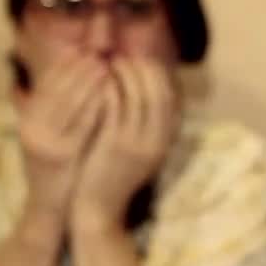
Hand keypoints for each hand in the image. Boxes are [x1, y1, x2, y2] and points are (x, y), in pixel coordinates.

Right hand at [15, 52, 107, 218]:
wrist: (47, 207)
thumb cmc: (55, 168)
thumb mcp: (49, 134)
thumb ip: (57, 108)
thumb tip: (74, 74)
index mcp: (27, 120)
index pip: (45, 84)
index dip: (64, 65)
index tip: (83, 49)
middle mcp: (31, 128)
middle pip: (56, 89)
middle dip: (78, 68)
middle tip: (98, 53)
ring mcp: (44, 142)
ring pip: (67, 103)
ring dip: (87, 82)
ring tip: (105, 66)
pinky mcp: (61, 155)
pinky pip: (81, 125)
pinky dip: (94, 106)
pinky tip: (109, 95)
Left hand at [73, 59, 178, 231]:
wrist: (99, 210)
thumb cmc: (113, 177)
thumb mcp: (139, 152)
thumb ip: (146, 125)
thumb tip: (144, 90)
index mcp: (165, 140)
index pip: (167, 95)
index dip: (153, 72)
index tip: (137, 59)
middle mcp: (156, 139)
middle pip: (155, 90)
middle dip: (138, 67)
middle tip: (120, 56)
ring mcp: (137, 142)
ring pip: (135, 94)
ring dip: (122, 73)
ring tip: (106, 63)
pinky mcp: (114, 145)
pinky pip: (115, 106)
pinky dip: (108, 87)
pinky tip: (97, 80)